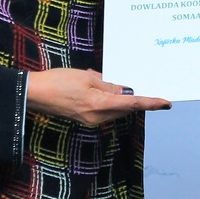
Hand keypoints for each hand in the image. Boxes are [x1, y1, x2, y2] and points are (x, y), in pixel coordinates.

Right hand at [25, 68, 169, 126]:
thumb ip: (108, 86)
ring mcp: (91, 120)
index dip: (150, 103)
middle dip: (138, 101)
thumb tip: (125, 92)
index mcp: (98, 105)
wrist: (33, 94)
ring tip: (126, 86)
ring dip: (124, 101)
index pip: (132, 104)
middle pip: (125, 110)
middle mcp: (97, 117)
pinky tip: (108, 90)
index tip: (166, 103)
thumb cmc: (57, 81)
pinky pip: (105, 111)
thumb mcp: (86, 77)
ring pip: (116, 111)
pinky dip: (112, 102)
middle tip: (151, 90)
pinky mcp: (85, 119)